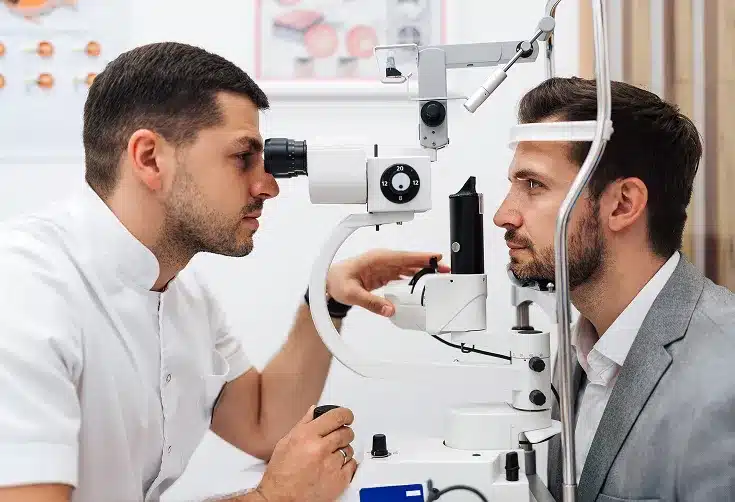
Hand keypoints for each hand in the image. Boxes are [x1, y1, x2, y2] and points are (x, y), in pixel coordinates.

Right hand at [255, 406, 356, 501]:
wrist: (281, 498)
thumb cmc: (281, 473)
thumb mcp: (286, 442)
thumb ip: (303, 424)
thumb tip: (314, 411)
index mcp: (307, 435)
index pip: (336, 417)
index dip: (345, 414)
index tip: (347, 416)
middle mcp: (321, 448)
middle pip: (346, 432)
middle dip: (343, 433)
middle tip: (335, 439)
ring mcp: (331, 465)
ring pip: (349, 449)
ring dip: (343, 451)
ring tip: (329, 458)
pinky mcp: (339, 480)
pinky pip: (352, 465)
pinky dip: (346, 465)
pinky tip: (333, 467)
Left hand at [326, 249, 449, 316]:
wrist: (327, 283)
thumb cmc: (336, 282)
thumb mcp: (352, 294)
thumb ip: (371, 302)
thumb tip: (389, 309)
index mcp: (376, 258)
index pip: (403, 256)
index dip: (420, 256)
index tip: (436, 257)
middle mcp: (382, 260)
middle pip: (409, 260)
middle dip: (428, 263)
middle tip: (445, 268)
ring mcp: (383, 267)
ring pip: (408, 266)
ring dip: (422, 270)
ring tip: (438, 274)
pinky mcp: (383, 274)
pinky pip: (402, 274)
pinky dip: (413, 276)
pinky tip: (422, 281)